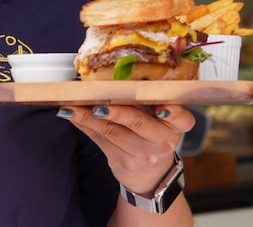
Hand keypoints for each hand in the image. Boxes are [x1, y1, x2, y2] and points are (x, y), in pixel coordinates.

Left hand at [57, 104, 194, 194]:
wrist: (151, 177)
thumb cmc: (153, 137)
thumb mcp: (160, 122)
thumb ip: (144, 102)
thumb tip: (113, 75)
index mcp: (176, 125)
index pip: (181, 119)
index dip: (172, 112)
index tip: (161, 107)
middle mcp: (162, 140)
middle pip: (138, 121)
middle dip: (116, 111)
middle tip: (99, 104)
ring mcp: (142, 153)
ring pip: (112, 131)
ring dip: (89, 116)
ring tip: (73, 106)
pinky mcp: (122, 161)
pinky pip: (99, 139)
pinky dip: (83, 124)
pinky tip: (71, 114)